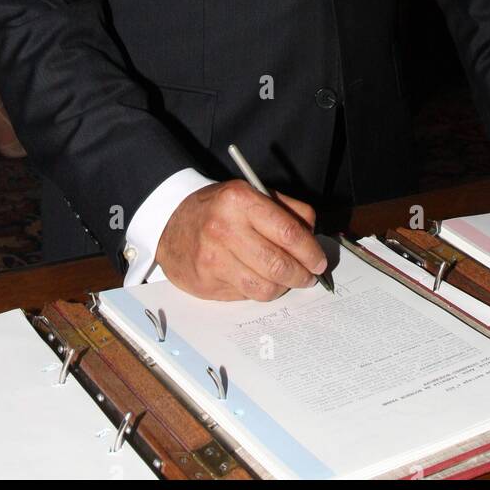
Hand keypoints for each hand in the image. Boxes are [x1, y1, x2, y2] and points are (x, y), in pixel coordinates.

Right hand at [155, 179, 327, 299]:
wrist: (170, 224)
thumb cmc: (217, 209)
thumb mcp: (250, 194)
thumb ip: (285, 209)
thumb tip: (313, 235)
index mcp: (240, 200)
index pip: (287, 231)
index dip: (310, 251)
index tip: (319, 260)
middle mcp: (225, 228)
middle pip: (279, 264)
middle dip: (302, 275)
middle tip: (309, 276)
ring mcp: (214, 257)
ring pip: (266, 286)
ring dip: (284, 287)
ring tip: (287, 280)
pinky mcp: (207, 280)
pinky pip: (247, 295)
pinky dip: (261, 291)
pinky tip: (260, 280)